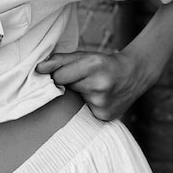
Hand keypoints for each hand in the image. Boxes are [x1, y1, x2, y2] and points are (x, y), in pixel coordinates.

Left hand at [35, 45, 159, 120]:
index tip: (66, 72)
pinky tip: (99, 98)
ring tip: (94, 88)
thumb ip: (59, 60)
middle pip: (66, 88)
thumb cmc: (103, 64)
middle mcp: (99, 85)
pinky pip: (83, 112)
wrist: (134, 75)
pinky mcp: (104, 116)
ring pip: (74, 101)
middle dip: (70, 83)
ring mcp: (103, 103)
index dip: (59, 74)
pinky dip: (87, 106)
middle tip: (86, 79)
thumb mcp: (84, 56)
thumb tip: (38, 68)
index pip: (59, 76)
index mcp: (94, 65)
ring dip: (79, 95)